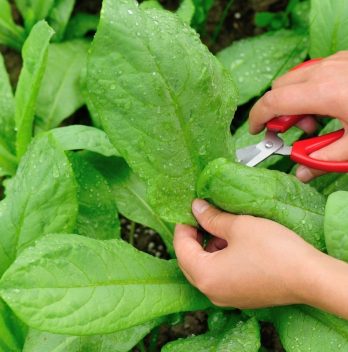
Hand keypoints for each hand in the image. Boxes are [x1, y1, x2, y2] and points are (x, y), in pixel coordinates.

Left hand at [174, 199, 318, 308]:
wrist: (309, 277)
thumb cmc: (273, 250)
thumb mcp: (238, 227)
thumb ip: (212, 218)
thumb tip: (196, 208)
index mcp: (205, 276)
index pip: (181, 248)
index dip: (182, 226)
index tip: (189, 210)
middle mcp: (212, 292)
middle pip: (189, 262)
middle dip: (193, 238)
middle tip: (201, 217)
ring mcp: (227, 298)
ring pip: (205, 269)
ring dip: (207, 248)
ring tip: (219, 228)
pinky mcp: (241, 297)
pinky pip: (219, 277)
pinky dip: (219, 259)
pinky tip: (231, 244)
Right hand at [248, 51, 347, 181]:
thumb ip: (324, 160)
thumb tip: (301, 172)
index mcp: (325, 92)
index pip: (273, 102)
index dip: (257, 118)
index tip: (256, 131)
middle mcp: (326, 71)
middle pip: (280, 87)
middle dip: (278, 111)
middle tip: (292, 131)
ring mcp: (337, 62)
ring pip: (297, 79)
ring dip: (296, 101)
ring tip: (315, 121)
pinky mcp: (346, 60)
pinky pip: (315, 74)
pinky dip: (311, 92)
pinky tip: (329, 107)